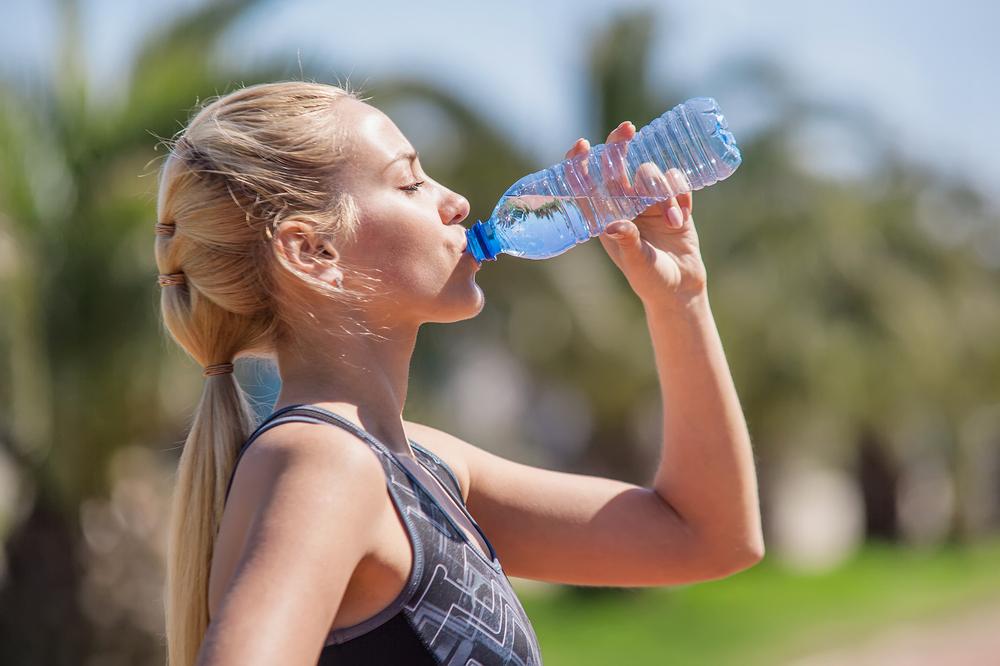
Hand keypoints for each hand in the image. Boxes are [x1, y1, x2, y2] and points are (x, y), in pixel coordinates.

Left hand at [564, 121, 707, 305]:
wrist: (680, 288)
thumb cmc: (650, 279)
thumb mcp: (637, 263)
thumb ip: (627, 242)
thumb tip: (613, 224)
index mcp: (605, 217)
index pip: (586, 185)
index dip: (579, 163)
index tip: (581, 145)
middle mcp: (624, 205)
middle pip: (616, 165)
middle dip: (619, 145)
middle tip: (627, 129)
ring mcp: (649, 201)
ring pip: (651, 174)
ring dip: (663, 191)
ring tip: (672, 222)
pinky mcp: (673, 202)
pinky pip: (677, 183)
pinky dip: (680, 196)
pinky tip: (681, 218)